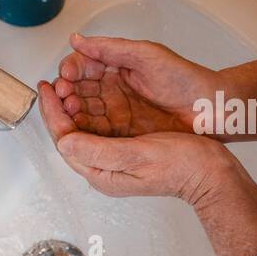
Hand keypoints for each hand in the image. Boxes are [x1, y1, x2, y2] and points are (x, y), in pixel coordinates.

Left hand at [39, 77, 230, 201]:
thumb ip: (99, 150)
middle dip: (58, 108)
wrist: (209, 172)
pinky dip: (91, 109)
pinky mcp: (126, 149)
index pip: (66, 141)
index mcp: (102, 174)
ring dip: (73, 106)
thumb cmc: (180, 166)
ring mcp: (115, 159)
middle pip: (70, 135)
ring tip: (67, 84)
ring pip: (83, 129)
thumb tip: (65, 142)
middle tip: (52, 82)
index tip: (47, 89)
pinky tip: (91, 95)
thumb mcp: (137, 155)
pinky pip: (99, 128)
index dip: (53, 113)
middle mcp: (104, 168)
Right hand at [51, 33, 219, 136]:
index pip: (83, 66)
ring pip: (84, 111)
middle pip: (78, 90)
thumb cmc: (187, 79)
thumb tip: (78, 39)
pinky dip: (85, 130)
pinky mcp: (124, 133)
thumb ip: (111, 48)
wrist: (212, 109)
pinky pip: (97, 132)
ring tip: (71, 111)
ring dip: (73, 111)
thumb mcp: (147, 55)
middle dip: (66, 92)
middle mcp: (114, 89)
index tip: (66, 76)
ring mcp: (118, 112)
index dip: (71, 70)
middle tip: (64, 96)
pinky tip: (79, 128)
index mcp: (117, 66)